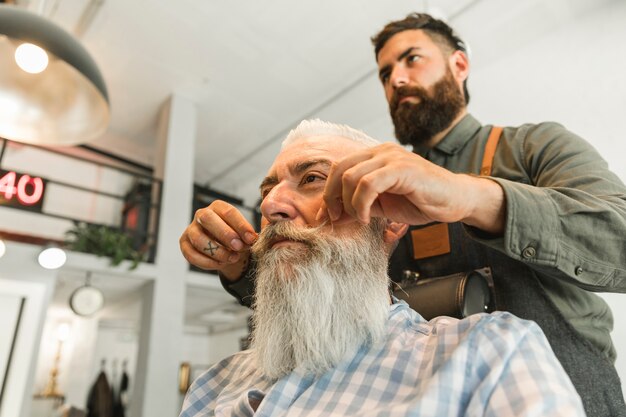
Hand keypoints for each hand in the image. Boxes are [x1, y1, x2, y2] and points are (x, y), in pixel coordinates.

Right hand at [179, 200, 257, 280]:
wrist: (227, 250)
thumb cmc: (237, 238)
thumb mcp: (245, 235)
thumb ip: (248, 235)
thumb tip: (251, 239)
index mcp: (218, 207)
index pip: (228, 212)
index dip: (240, 225)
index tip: (251, 238)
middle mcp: (202, 214)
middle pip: (208, 219)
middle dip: (225, 234)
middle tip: (239, 247)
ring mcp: (191, 229)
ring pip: (198, 239)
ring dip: (217, 252)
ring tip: (232, 258)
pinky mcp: (184, 244)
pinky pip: (191, 254)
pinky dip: (207, 262)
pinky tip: (220, 264)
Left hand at [319, 143, 504, 233]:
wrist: (456, 200)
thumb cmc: (421, 201)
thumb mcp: (382, 206)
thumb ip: (358, 206)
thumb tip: (332, 217)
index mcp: (375, 156)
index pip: (339, 168)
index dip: (329, 192)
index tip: (329, 216)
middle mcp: (381, 151)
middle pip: (339, 169)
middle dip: (332, 197)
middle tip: (337, 219)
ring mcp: (392, 157)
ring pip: (351, 176)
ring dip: (349, 203)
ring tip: (360, 219)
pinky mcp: (402, 168)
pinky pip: (369, 183)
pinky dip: (361, 203)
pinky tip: (367, 217)